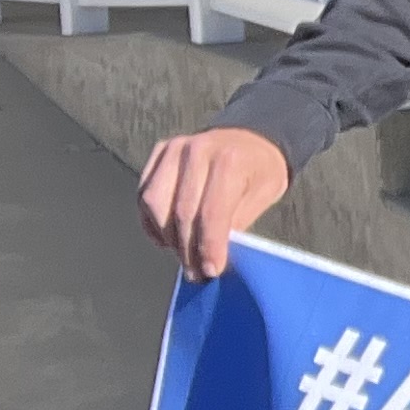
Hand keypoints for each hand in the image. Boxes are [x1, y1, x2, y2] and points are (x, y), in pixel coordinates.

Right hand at [137, 125, 289, 281]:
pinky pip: (145, 194)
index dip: (208, 246)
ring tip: (183, 255)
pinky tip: (167, 237)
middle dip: (187, 249)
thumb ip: (238, 222)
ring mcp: (174, 149)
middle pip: (181, 212)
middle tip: (195, 272)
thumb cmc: (259, 169)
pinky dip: (152, 221)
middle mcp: (197, 150)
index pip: (211, 213)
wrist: (251, 137)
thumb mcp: (264, 195)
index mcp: (229, 160)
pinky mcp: (159, 153)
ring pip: (154, 204)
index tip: (210, 270)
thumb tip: (213, 256)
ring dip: (167, 236)